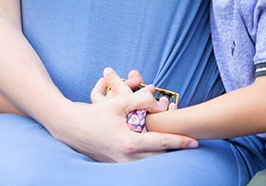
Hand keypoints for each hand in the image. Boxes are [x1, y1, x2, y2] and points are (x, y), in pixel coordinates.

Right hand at [50, 67, 192, 161]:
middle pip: (159, 159)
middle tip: (190, 146)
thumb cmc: (94, 115)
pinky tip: (156, 151)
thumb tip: (157, 101)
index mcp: (129, 143)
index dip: (179, 141)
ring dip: (163, 156)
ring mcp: (121, 165)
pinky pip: (139, 163)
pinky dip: (149, 157)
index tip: (195, 142)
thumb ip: (140, 100)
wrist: (70, 128)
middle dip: (175, 152)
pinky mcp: (117, 166)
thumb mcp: (117, 103)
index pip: (161, 143)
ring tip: (176, 149)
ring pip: (150, 164)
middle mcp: (127, 158)